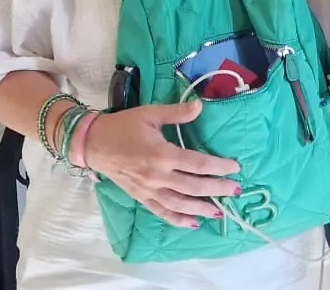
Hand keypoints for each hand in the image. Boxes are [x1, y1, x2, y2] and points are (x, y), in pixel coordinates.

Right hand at [78, 100, 240, 227]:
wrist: (93, 143)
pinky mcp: (140, 197)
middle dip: (217, 189)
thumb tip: (200, 105)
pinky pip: (161, 212)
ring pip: (179, 204)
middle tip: (235, 190)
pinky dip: (178, 220)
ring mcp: (148, 190)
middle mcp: (157, 176)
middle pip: (193, 187)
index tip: (235, 168)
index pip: (197, 164)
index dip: (218, 167)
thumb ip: (176, 112)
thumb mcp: (150, 113)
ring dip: (201, 209)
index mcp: (161, 154)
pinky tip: (193, 223)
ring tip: (219, 212)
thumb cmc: (123, 126)